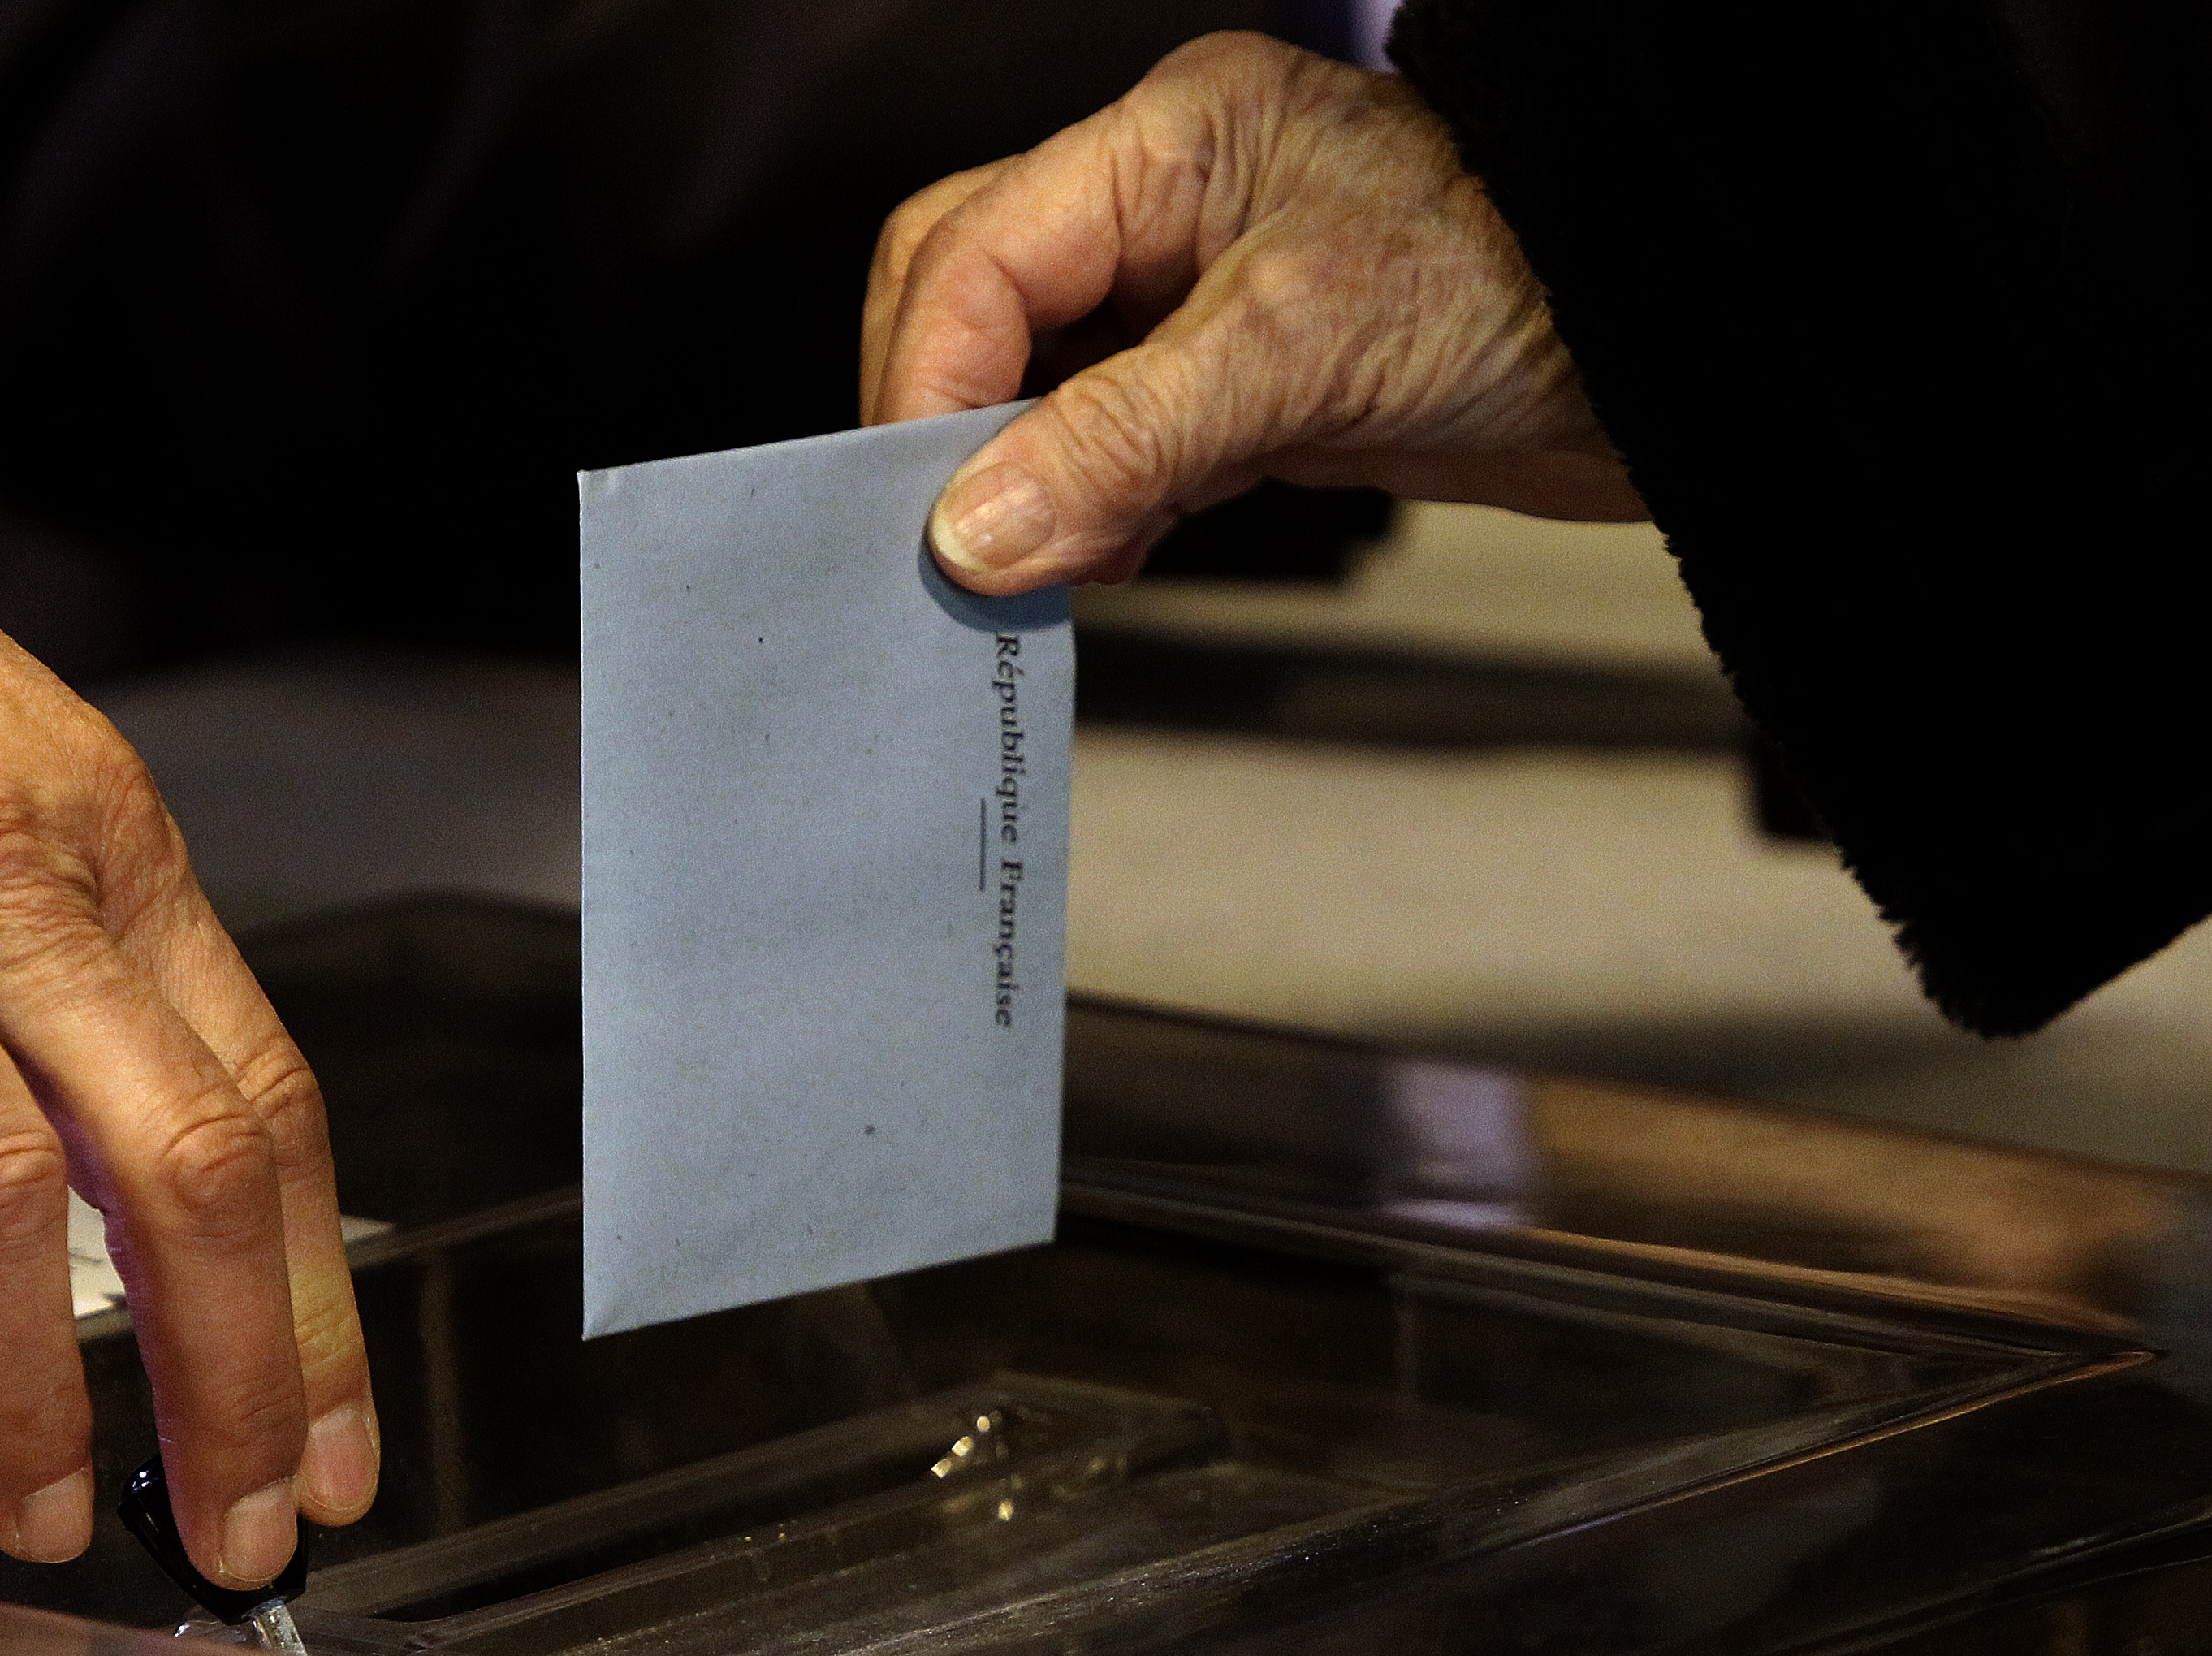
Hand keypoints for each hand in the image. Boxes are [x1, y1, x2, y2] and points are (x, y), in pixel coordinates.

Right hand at [0, 486, 375, 1582]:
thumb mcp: (0, 786)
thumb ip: (49, 997)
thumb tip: (41, 1240)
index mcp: (110, 846)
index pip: (264, 1102)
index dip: (317, 1297)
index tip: (332, 1444)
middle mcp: (7, 883)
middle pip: (181, 1169)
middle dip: (234, 1379)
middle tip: (234, 1529)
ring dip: (27, 1385)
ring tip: (29, 1508)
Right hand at [862, 32, 1644, 592]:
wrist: (1677, 365)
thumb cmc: (1532, 286)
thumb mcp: (1299, 351)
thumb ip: (1120, 441)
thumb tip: (972, 534)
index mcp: (1170, 139)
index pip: (973, 251)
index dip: (928, 383)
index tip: (926, 512)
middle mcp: (1171, 206)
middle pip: (978, 305)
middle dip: (956, 425)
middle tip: (960, 543)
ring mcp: (1203, 299)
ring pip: (1038, 388)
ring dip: (1024, 483)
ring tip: (1045, 568)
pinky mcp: (1244, 390)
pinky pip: (1113, 450)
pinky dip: (1093, 512)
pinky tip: (1108, 560)